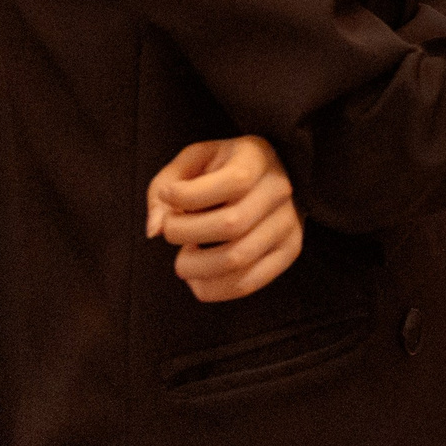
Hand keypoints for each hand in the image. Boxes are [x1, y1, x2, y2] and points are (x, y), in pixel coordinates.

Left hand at [146, 136, 303, 303]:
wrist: (270, 175)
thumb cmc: (222, 168)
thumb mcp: (194, 159)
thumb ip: (166, 183)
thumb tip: (155, 229)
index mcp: (258, 158)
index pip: (232, 182)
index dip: (188, 194)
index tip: (167, 195)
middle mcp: (279, 190)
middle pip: (231, 224)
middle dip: (186, 234)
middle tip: (171, 232)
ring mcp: (289, 223)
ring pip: (238, 258)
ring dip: (196, 266)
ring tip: (185, 256)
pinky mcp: (289, 250)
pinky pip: (248, 283)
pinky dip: (212, 288)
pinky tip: (198, 277)